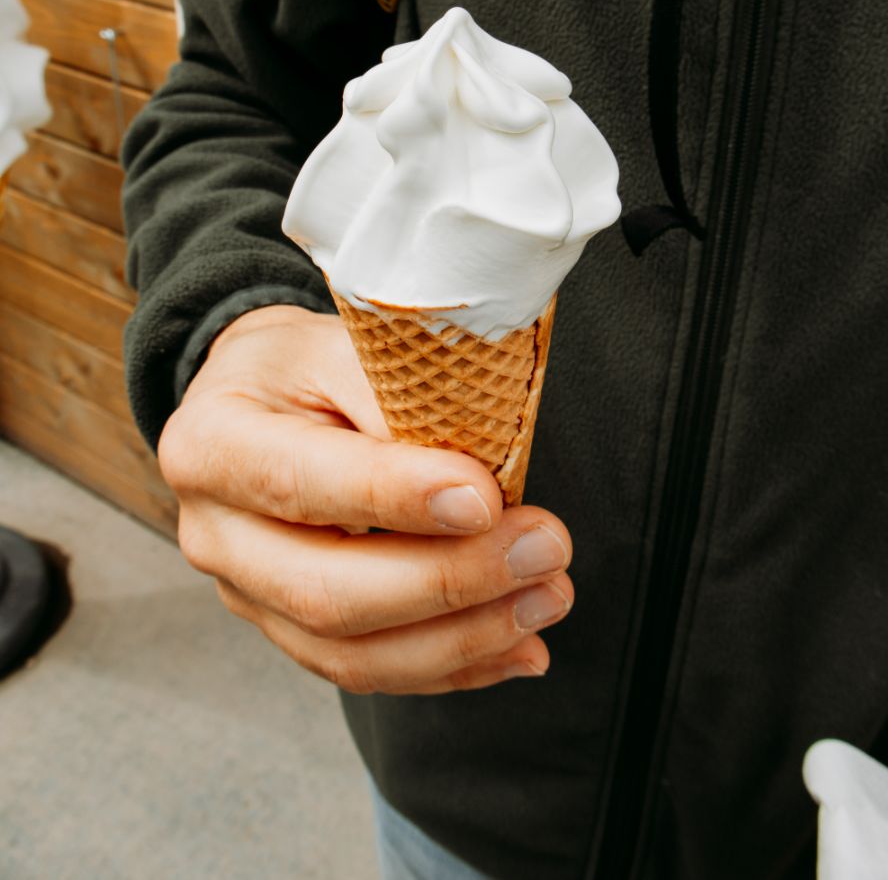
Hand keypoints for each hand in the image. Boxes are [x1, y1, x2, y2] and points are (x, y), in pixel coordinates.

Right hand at [158, 304, 573, 694]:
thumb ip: (391, 394)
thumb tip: (472, 469)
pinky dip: (450, 667)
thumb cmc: (302, 365)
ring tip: (548, 598)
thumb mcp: (337, 343)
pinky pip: (365, 672)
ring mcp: (244, 593)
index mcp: (211, 444)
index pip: (301, 485)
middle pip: (326, 590)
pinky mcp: (284, 629)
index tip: (486, 498)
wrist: (256, 397)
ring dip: (463, 638)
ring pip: (349, 651)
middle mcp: (213, 533)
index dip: (396, 499)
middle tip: (545, 548)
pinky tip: (520, 648)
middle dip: (449, 581)